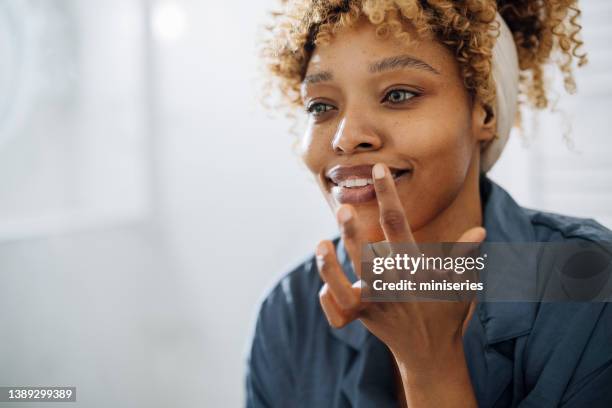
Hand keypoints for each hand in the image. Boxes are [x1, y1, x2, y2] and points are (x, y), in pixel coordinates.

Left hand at [315, 163, 484, 406]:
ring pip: (347, 283)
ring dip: (331, 265)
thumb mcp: (461, 285)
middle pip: (367, 255)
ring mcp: (374, 303)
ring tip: (321, 244)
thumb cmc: (446, 312)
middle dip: (353, 233)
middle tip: (342, 209)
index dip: (388, 196)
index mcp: (413, 268)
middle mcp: (391, 285)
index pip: (398, 224)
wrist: (430, 355)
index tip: (377, 170)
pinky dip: (330, 297)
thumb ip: (464, 258)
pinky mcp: (362, 317)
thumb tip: (480, 232)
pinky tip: (325, 284)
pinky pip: (340, 311)